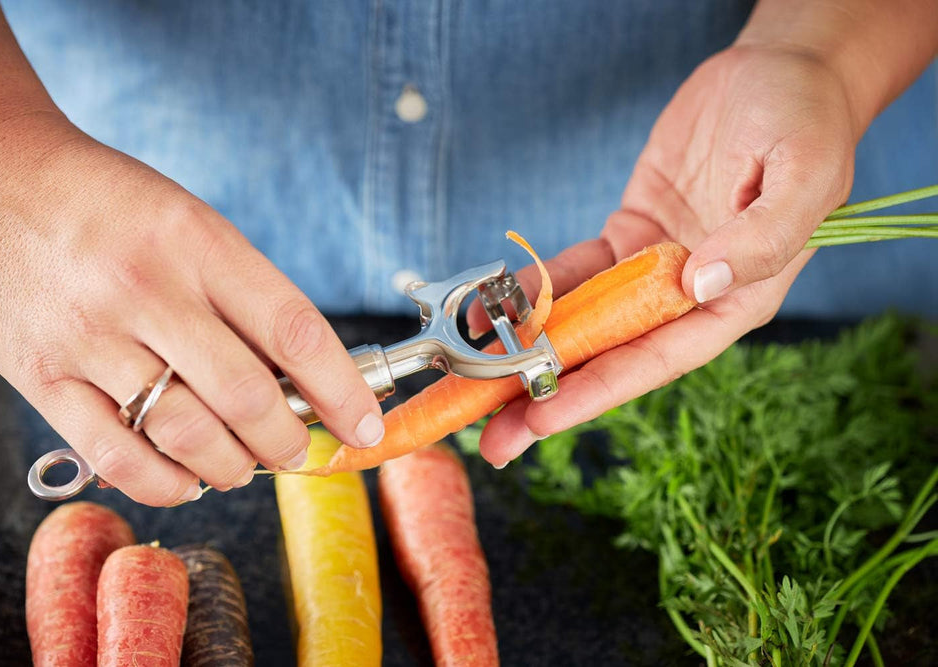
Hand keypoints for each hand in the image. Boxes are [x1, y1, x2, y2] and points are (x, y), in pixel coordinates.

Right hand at [0, 113, 384, 504]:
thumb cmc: (110, 205)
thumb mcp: (191, 223)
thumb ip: (243, 296)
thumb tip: (303, 380)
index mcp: (198, 242)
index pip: (294, 330)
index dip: (341, 389)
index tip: (363, 424)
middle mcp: (147, 288)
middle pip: (245, 394)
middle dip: (288, 440)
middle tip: (297, 448)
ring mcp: (90, 336)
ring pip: (186, 433)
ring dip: (233, 466)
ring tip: (243, 464)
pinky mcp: (42, 375)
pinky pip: (117, 455)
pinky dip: (166, 483)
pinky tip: (188, 478)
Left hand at [468, 44, 858, 465]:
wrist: (780, 72)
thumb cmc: (805, 122)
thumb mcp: (802, 176)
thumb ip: (760, 238)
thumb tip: (700, 287)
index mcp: (738, 300)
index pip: (657, 360)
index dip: (597, 391)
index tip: (542, 416)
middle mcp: (690, 297)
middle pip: (611, 357)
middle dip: (549, 396)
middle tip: (491, 438)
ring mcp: (654, 269)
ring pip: (584, 322)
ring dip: (531, 354)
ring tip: (474, 386)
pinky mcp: (629, 236)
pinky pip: (575, 272)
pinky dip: (535, 291)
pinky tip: (493, 310)